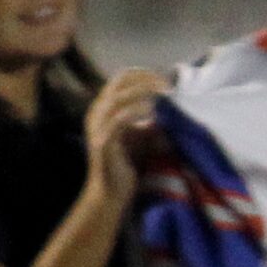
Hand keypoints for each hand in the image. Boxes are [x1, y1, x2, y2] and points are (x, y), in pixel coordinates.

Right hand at [82, 67, 164, 209]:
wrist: (112, 191)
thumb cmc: (128, 162)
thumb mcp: (142, 135)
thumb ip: (149, 118)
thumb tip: (170, 105)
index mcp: (104, 107)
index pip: (121, 79)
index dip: (143, 74)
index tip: (167, 78)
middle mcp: (97, 112)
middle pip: (119, 83)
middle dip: (145, 79)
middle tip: (169, 85)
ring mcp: (97, 126)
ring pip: (117, 98)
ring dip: (143, 92)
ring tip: (165, 94)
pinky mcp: (102, 141)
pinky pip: (119, 120)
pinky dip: (136, 112)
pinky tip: (153, 112)